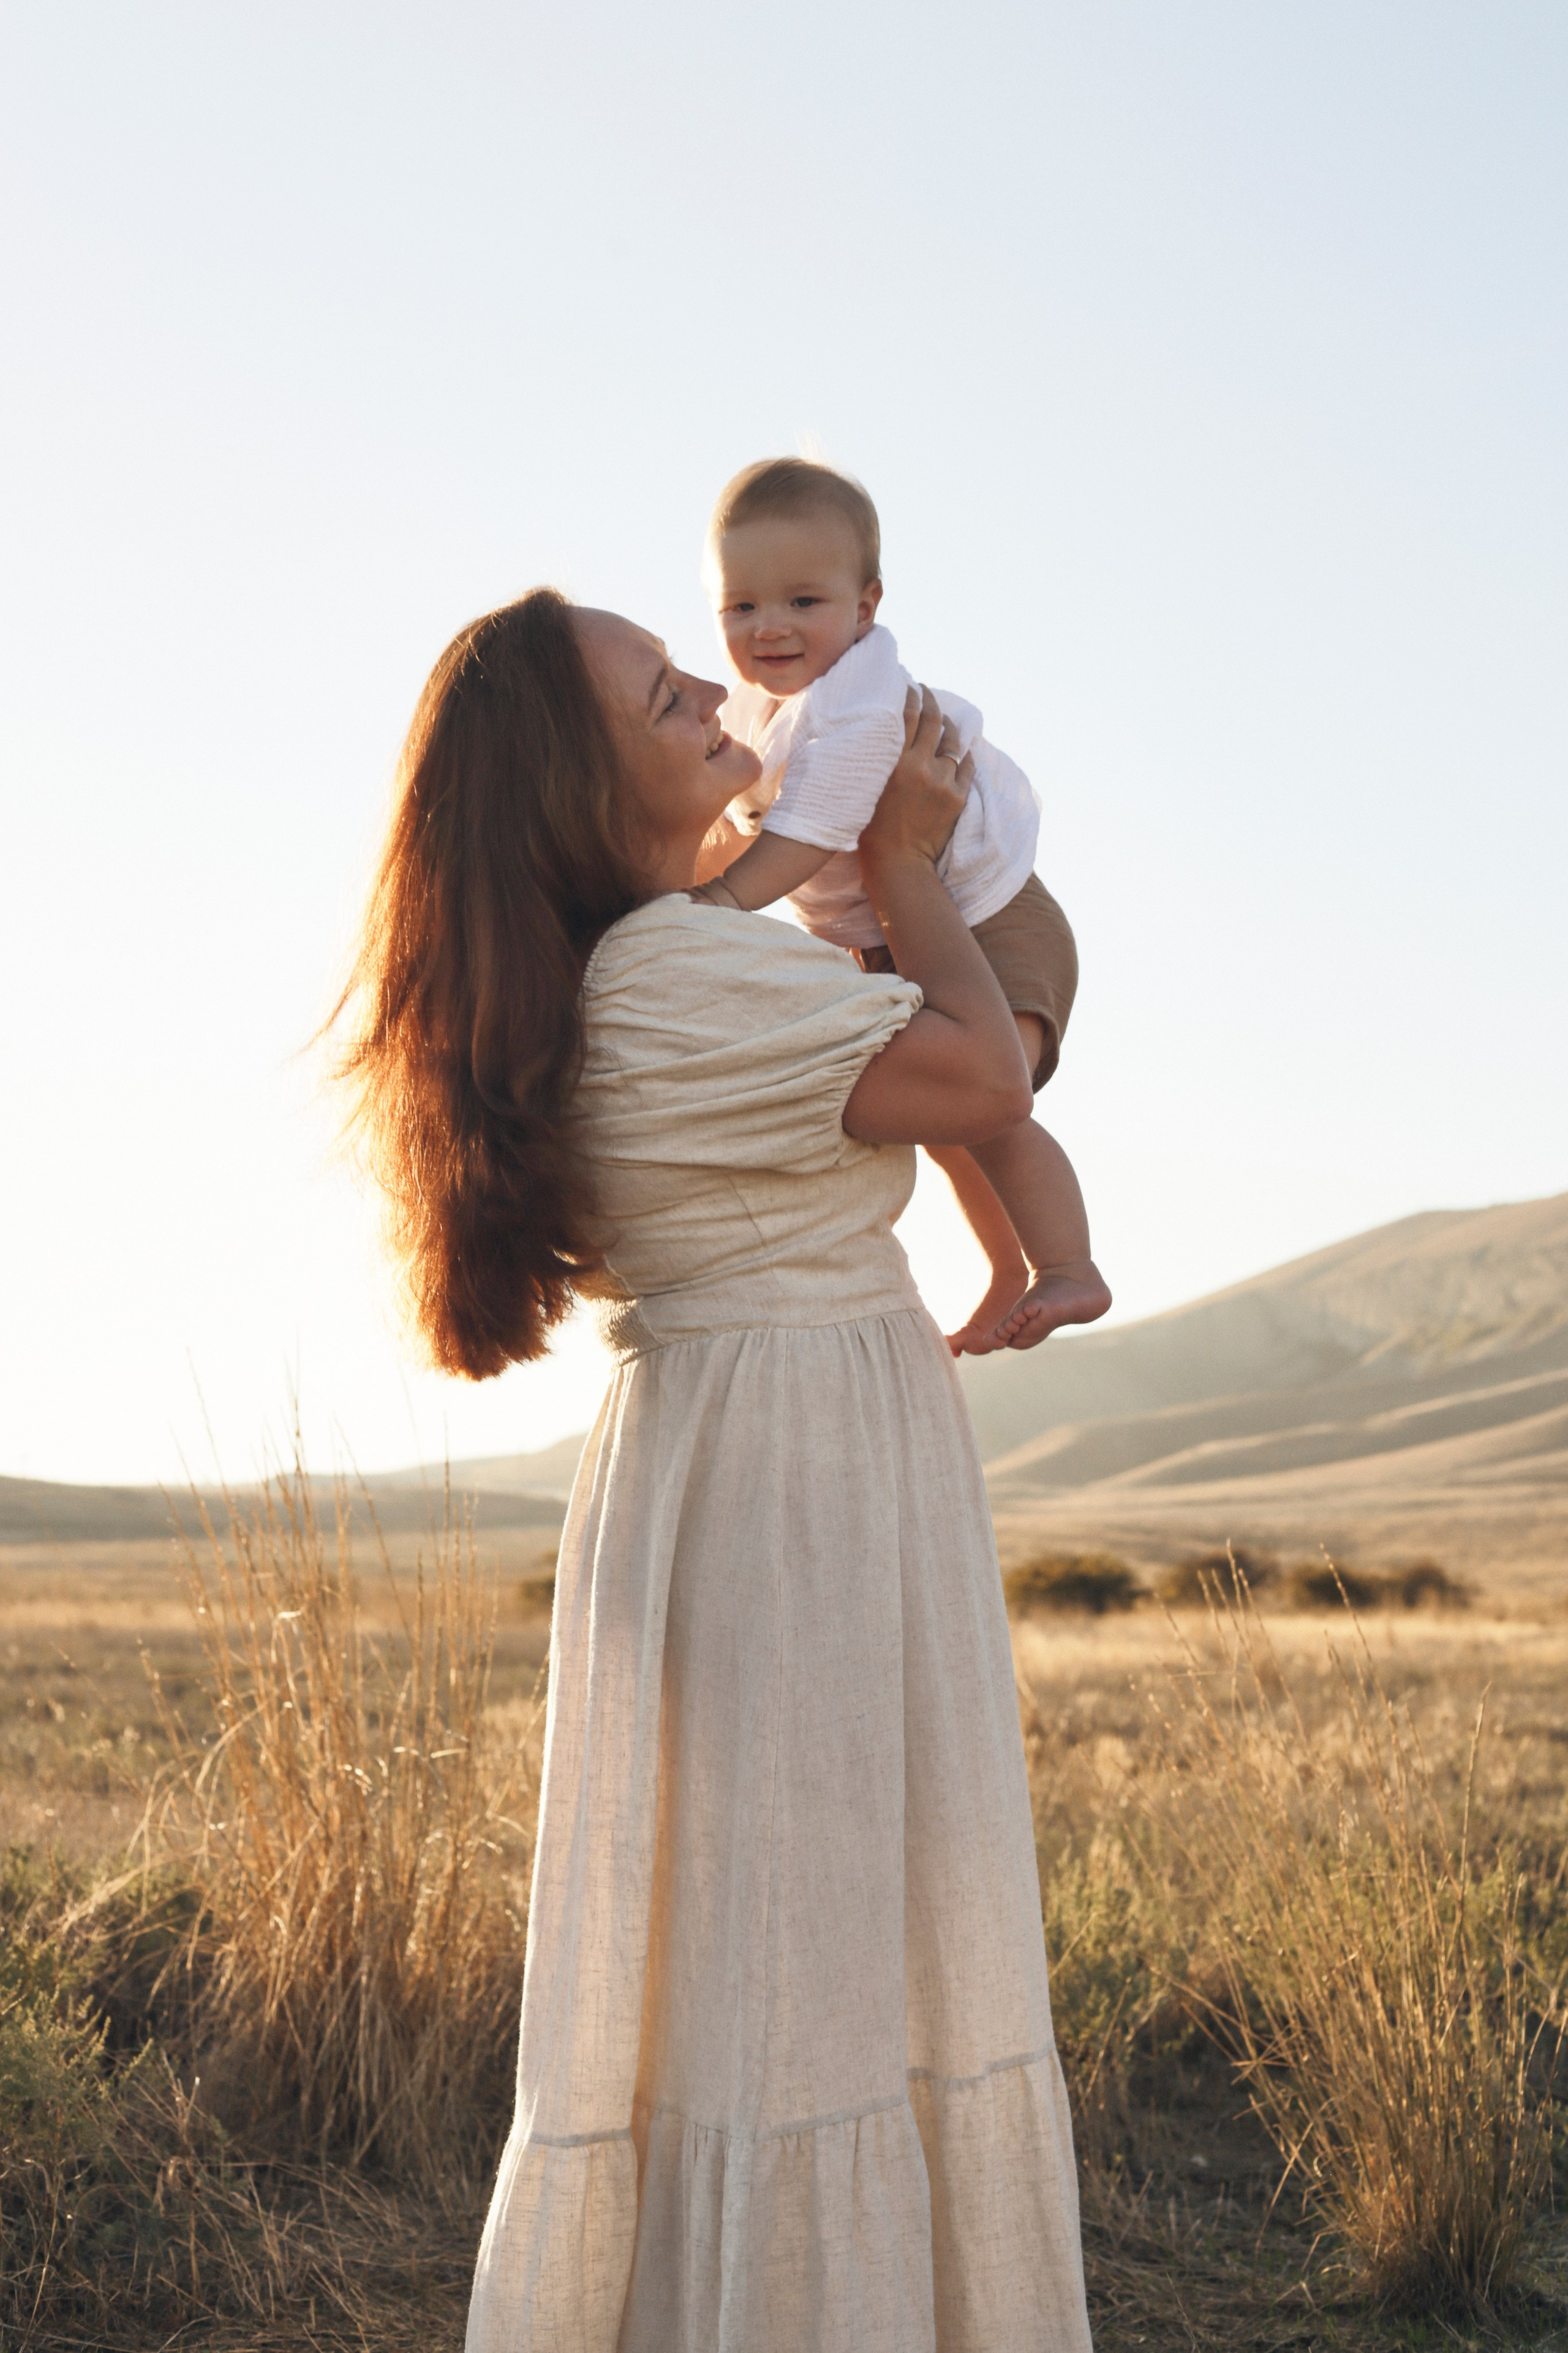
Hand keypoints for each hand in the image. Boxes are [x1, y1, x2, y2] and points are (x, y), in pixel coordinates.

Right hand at [857, 686, 973, 877]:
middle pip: (933, 721)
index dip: (912, 696)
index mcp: (897, 763)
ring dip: (949, 728)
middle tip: (927, 691)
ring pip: (953, 743)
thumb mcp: (869, 786)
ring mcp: (944, 781)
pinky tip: (962, 750)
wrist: (898, 861)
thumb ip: (882, 759)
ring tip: (945, 721)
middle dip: (931, 700)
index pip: (908, 716)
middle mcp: (922, 767)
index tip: (911, 685)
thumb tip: (889, 732)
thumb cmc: (872, 827)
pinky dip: (965, 755)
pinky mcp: (958, 797)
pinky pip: (967, 767)